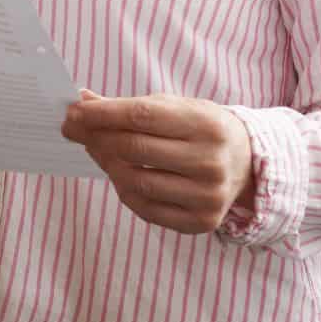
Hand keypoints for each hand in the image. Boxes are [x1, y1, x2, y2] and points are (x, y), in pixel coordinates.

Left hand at [61, 90, 255, 233]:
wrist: (247, 163)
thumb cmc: (200, 129)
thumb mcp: (174, 108)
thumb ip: (127, 107)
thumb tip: (80, 100)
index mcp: (206, 124)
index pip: (141, 116)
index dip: (101, 114)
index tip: (73, 112)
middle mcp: (210, 161)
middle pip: (135, 148)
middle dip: (96, 137)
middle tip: (75, 129)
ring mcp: (208, 195)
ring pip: (136, 181)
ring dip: (106, 164)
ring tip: (98, 150)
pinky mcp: (201, 221)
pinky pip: (146, 208)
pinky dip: (123, 190)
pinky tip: (118, 175)